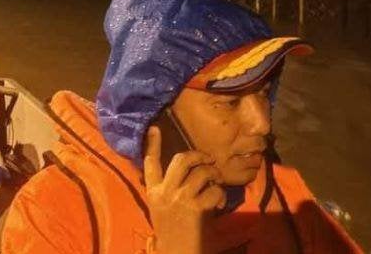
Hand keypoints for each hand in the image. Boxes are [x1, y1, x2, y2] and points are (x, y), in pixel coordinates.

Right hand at [143, 126, 226, 253]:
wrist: (177, 253)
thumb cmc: (171, 231)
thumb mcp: (160, 207)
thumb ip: (167, 189)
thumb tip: (184, 172)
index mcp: (153, 191)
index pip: (150, 162)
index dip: (152, 144)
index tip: (155, 129)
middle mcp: (165, 192)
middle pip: (181, 160)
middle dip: (198, 156)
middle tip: (208, 159)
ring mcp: (181, 199)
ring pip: (201, 172)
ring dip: (214, 176)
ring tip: (216, 184)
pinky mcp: (197, 208)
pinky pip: (214, 190)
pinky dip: (220, 195)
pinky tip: (220, 204)